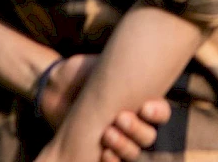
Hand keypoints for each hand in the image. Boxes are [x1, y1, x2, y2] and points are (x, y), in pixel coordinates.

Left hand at [36, 55, 170, 160]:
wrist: (56, 88)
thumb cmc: (83, 72)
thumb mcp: (104, 66)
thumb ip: (124, 70)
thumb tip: (141, 64)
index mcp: (140, 101)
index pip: (161, 113)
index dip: (157, 113)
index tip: (144, 107)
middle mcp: (133, 123)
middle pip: (148, 136)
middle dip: (136, 129)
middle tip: (119, 118)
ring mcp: (117, 139)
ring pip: (133, 152)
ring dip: (123, 145)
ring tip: (106, 134)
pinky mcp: (100, 151)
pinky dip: (112, 159)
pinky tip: (103, 153)